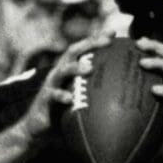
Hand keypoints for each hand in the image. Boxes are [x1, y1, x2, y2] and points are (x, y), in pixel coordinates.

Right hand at [13, 32, 110, 148]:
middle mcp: (59, 73)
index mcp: (68, 70)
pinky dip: (62, 96)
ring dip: (75, 68)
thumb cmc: (63, 113)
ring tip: (89, 68)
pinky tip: (70, 99)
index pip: (83, 50)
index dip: (96, 39)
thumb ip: (95, 92)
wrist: (38, 129)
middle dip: (89, 44)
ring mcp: (50, 85)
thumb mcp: (80, 98)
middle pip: (72, 52)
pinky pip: (53, 96)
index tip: (113, 33)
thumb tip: (123, 92)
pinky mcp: (44, 100)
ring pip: (62, 71)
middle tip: (106, 42)